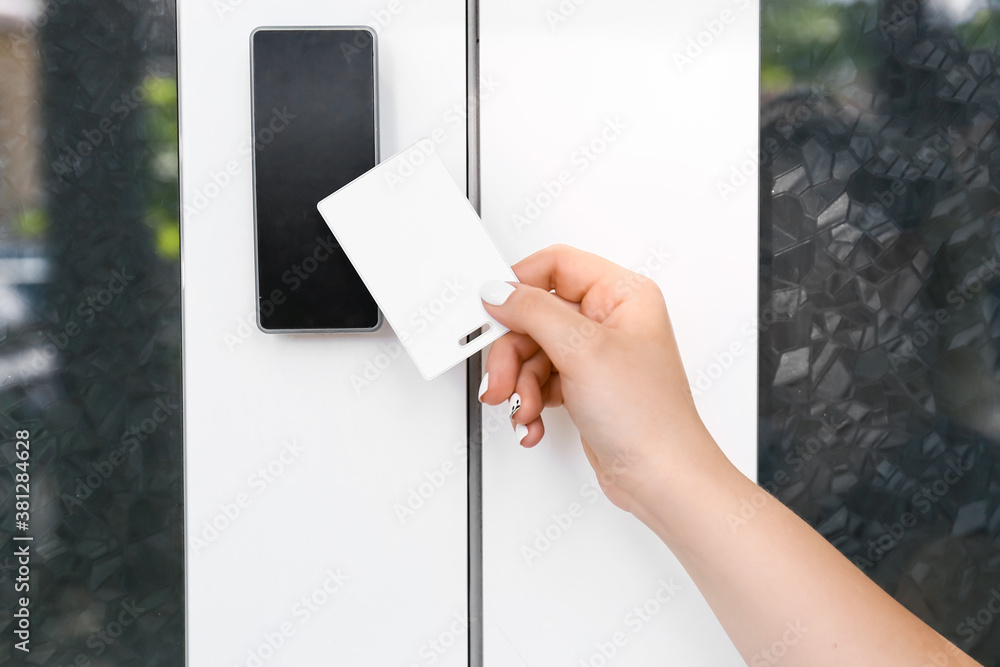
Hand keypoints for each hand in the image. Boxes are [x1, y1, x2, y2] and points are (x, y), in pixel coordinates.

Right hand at [478, 244, 719, 511]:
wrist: (660, 478)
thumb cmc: (647, 417)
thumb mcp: (582, 350)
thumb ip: (534, 312)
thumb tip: (500, 291)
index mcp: (622, 295)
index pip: (556, 266)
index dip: (520, 286)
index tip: (494, 311)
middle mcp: (610, 320)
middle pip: (536, 314)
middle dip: (513, 353)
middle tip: (501, 379)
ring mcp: (596, 355)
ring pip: (532, 352)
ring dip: (519, 385)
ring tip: (524, 409)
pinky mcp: (584, 386)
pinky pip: (540, 381)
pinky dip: (530, 402)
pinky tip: (534, 421)